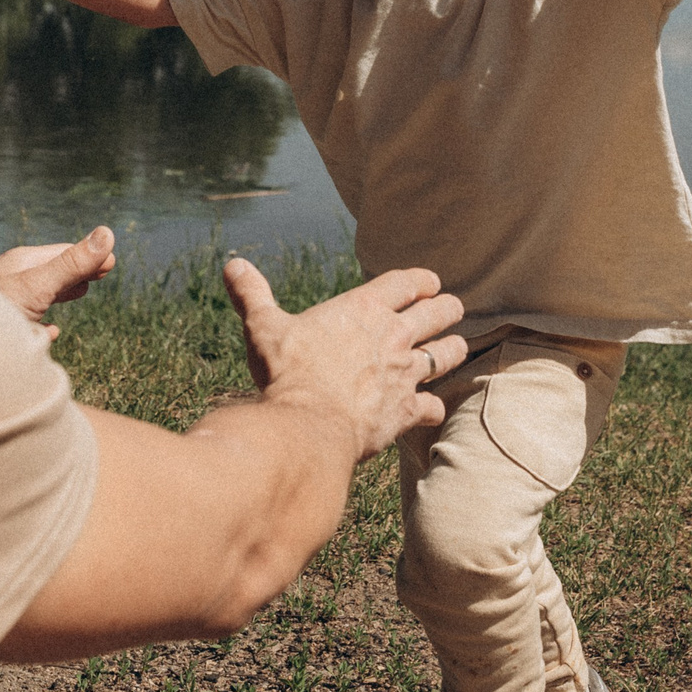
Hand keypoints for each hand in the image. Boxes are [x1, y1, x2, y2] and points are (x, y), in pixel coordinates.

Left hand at [0, 226, 116, 342]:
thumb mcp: (40, 285)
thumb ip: (72, 264)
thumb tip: (107, 234)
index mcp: (20, 264)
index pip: (61, 253)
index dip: (89, 257)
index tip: (112, 262)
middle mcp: (11, 280)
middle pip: (51, 272)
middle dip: (77, 272)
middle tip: (101, 273)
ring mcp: (4, 305)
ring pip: (39, 294)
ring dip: (61, 293)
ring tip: (78, 292)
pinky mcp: (0, 330)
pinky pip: (26, 323)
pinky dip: (43, 324)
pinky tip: (47, 333)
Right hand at [222, 259, 467, 459]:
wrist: (307, 425)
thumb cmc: (286, 372)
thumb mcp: (264, 327)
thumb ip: (253, 295)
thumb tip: (233, 265)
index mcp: (363, 309)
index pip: (405, 282)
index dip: (421, 280)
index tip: (430, 283)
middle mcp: (393, 337)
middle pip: (436, 313)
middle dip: (448, 309)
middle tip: (453, 308)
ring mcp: (404, 374)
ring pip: (445, 355)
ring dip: (453, 349)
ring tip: (459, 346)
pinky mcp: (406, 410)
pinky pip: (432, 406)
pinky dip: (433, 406)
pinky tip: (430, 408)